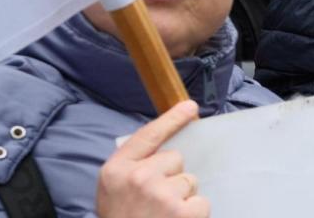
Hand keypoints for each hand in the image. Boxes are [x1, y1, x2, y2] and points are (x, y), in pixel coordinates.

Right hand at [96, 100, 207, 217]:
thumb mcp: (113, 193)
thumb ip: (132, 169)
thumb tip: (164, 152)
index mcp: (116, 171)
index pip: (147, 135)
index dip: (171, 119)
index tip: (190, 107)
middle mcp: (139, 177)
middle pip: (175, 159)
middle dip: (171, 178)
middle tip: (155, 204)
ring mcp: (162, 194)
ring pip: (190, 182)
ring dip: (182, 198)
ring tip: (162, 217)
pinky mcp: (183, 212)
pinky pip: (201, 202)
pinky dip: (193, 215)